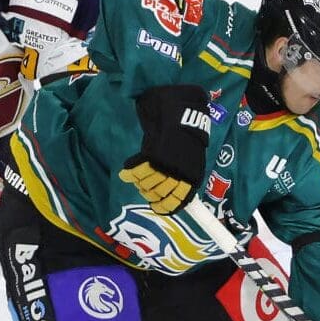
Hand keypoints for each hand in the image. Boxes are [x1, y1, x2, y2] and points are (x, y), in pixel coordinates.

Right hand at [120, 84, 211, 214]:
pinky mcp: (153, 156)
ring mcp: (166, 165)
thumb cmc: (185, 137)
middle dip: (149, 193)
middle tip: (144, 188)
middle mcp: (180, 174)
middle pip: (159, 193)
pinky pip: (138, 171)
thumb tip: (176, 197)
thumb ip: (184, 176)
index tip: (157, 207)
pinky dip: (131, 173)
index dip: (165, 206)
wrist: (179, 113)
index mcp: (192, 176)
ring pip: (147, 184)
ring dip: (140, 183)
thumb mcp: (191, 159)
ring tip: (137, 178)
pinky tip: (127, 172)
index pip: (178, 200)